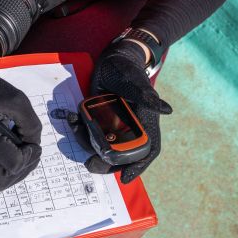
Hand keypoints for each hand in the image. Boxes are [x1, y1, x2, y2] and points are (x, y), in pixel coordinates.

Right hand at [0, 39, 41, 190]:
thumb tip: (33, 144)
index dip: (29, 156)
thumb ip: (31, 125)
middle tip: (28, 151)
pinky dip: (4, 164)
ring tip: (21, 152)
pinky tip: (9, 147)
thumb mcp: (17, 100)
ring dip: (14, 171)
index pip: (14, 165)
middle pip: (3, 181)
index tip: (30, 142)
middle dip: (22, 169)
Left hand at [71, 40, 171, 183]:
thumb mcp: (137, 83)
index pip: (146, 150)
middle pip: (120, 154)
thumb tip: (166, 110)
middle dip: (105, 162)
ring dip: (86, 142)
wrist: (111, 58)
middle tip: (91, 165)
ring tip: (77, 127)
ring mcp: (112, 124)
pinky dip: (78, 129)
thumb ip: (148, 98)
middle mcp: (128, 127)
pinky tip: (71, 118)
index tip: (125, 179)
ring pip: (100, 145)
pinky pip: (88, 132)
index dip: (138, 166)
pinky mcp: (97, 118)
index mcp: (144, 123)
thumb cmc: (129, 69)